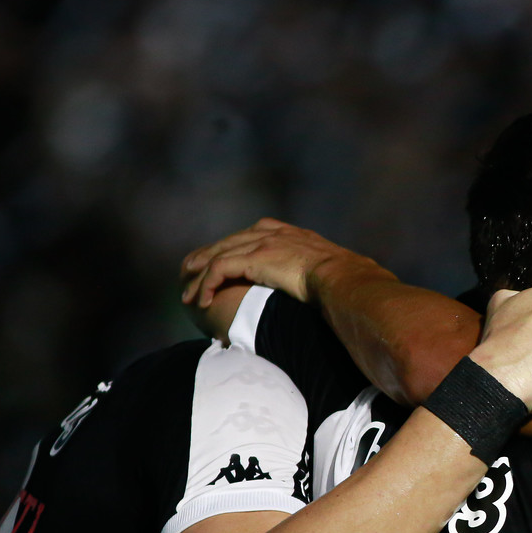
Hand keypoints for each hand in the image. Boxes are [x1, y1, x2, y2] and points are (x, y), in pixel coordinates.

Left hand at [180, 218, 395, 306]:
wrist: (342, 276)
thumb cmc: (340, 280)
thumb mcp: (323, 270)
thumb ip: (310, 272)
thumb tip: (318, 291)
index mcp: (284, 232)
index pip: (247, 237)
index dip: (228, 250)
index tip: (218, 264)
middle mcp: (268, 232)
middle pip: (226, 242)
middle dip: (205, 258)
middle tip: (189, 274)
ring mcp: (259, 243)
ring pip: (217, 256)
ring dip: (200, 277)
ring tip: (189, 294)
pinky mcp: (252, 258)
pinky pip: (219, 269)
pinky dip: (207, 285)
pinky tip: (201, 300)